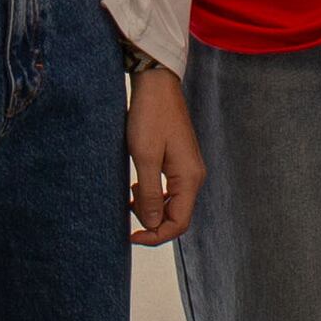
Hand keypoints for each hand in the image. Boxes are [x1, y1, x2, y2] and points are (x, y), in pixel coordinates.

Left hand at [125, 65, 202, 246]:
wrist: (156, 84)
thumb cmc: (149, 116)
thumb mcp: (145, 157)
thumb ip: (150, 195)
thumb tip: (151, 224)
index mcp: (190, 178)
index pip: (179, 223)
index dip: (155, 236)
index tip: (131, 235)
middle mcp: (194, 176)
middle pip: (177, 215)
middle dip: (152, 220)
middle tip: (127, 210)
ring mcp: (188, 168)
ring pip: (172, 202)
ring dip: (151, 206)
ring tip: (130, 195)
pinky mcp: (179, 160)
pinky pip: (169, 188)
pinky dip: (153, 193)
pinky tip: (138, 186)